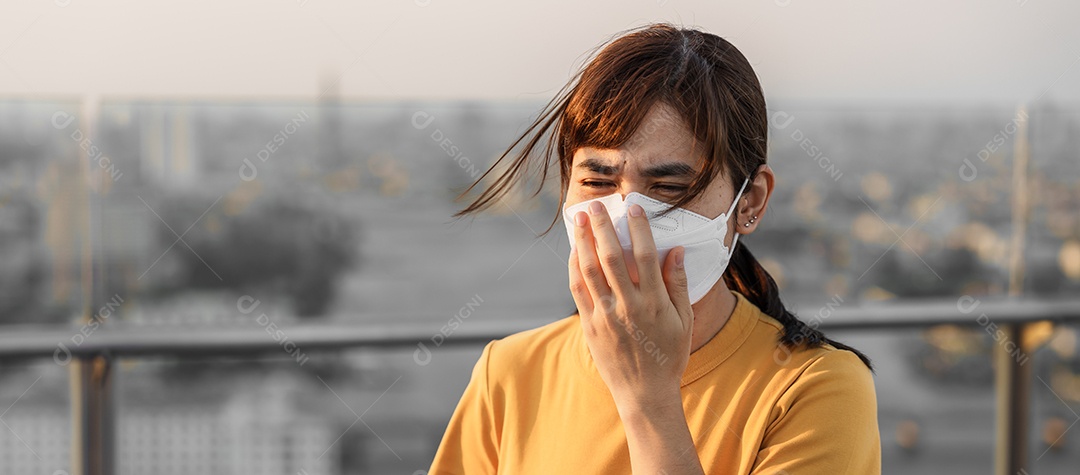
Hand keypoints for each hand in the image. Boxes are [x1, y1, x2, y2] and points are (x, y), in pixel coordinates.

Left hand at [568, 200, 693, 410]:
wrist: (645, 393)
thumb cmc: (669, 355)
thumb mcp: (684, 321)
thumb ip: (678, 284)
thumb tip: (676, 250)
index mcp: (655, 303)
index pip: (646, 256)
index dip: (639, 230)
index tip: (634, 209)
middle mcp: (629, 307)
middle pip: (612, 257)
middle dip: (602, 228)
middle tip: (596, 205)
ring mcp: (606, 316)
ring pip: (590, 270)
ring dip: (582, 241)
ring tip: (578, 219)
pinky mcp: (590, 325)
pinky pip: (578, 291)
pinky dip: (574, 268)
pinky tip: (574, 251)